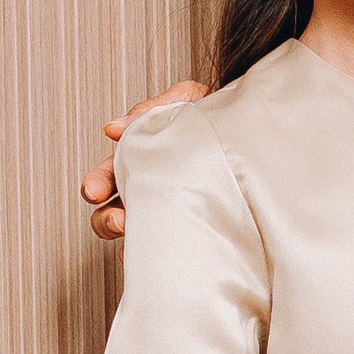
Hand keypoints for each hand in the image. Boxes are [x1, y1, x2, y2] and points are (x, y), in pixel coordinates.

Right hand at [83, 79, 207, 238]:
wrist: (259, 130)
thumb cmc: (217, 113)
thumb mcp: (185, 101)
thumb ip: (151, 110)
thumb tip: (114, 128)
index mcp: (142, 160)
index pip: (109, 176)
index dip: (96, 184)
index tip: (94, 192)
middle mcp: (152, 189)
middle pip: (112, 213)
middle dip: (107, 219)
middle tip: (118, 220)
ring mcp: (173, 210)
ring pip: (139, 234)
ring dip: (133, 237)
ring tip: (141, 234)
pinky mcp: (197, 227)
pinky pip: (175, 248)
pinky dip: (164, 251)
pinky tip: (169, 249)